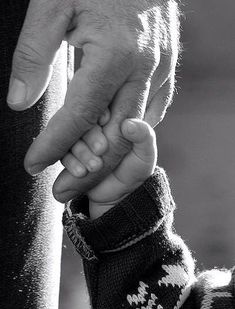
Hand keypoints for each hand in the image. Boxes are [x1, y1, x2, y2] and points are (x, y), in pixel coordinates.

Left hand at [7, 0, 178, 201]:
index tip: (33, 165)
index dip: (54, 144)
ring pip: (134, 133)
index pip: (80, 114)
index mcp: (115, 53)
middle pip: (114, 137)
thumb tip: (20, 102)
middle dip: (86, 169)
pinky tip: (109, 145)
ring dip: (107, 159)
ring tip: (81, 176)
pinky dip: (128, 136)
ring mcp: (159, 72)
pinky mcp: (165, 73)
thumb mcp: (53, 5)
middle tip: (61, 191)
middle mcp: (143, 69)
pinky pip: (149, 116)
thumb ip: (35, 54)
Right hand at [62, 118, 156, 218]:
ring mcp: (80, 140)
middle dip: (90, 135)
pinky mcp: (70, 153)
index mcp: (113, 119)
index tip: (105, 121)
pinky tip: (81, 172)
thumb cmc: (135, 170)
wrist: (118, 195)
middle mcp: (93, 126)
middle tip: (102, 149)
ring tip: (95, 166)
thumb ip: (144, 137)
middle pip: (83, 121)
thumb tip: (129, 124)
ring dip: (80, 151)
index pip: (101, 107)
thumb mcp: (145, 155)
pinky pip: (62, 152)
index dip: (101, 112)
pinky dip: (70, 162)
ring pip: (70, 136)